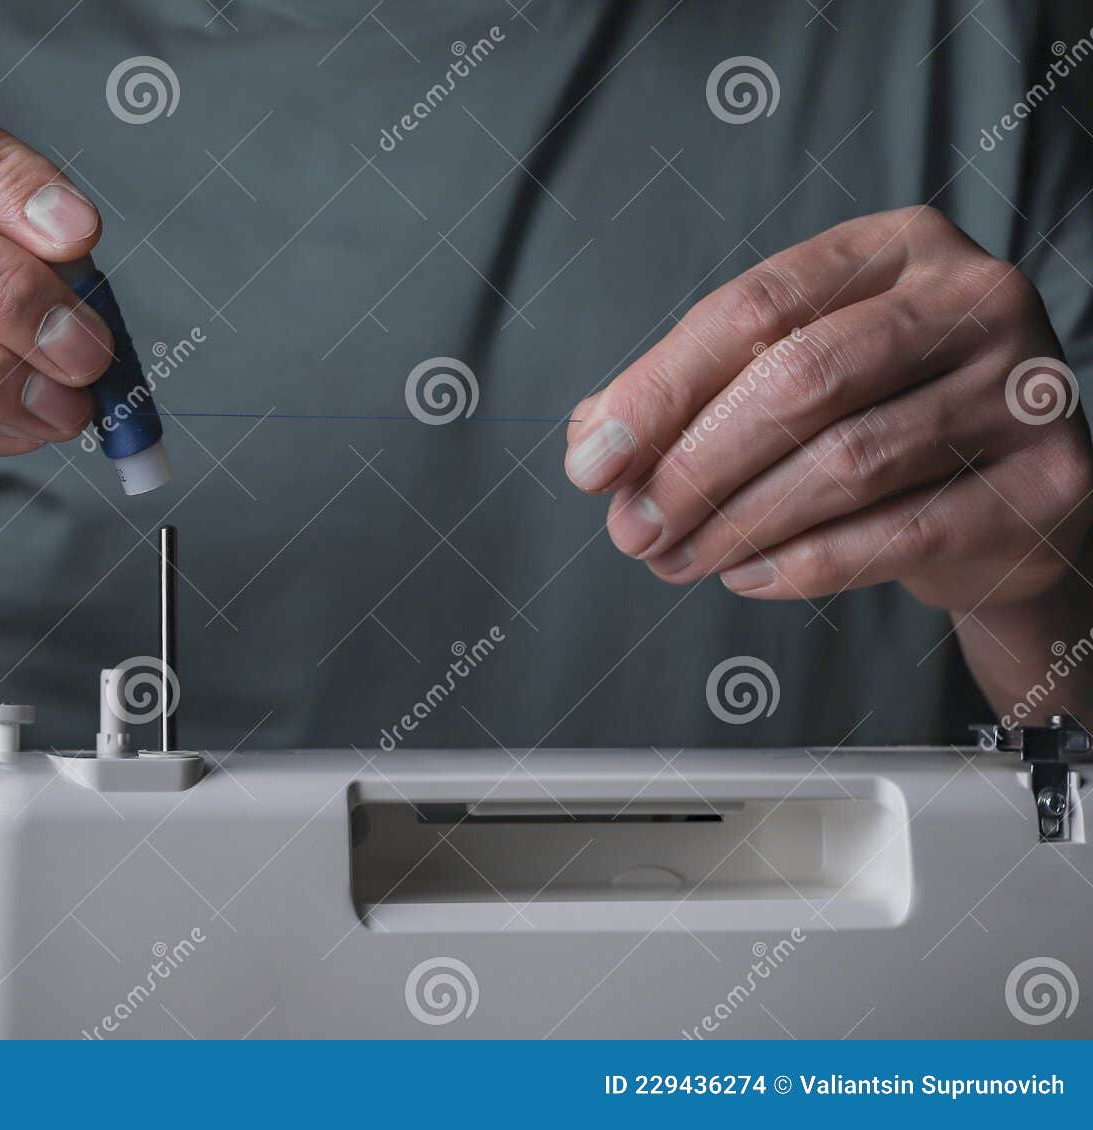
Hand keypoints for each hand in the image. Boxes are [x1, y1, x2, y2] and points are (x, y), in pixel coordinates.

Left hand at [565, 206, 1092, 610]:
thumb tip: (592, 440)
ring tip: (674, 560)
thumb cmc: (876, 414)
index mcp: (897, 246)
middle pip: (801, 378)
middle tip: (631, 530)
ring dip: (737, 525)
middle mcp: (975, 296)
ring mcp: (1026, 387)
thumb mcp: (784, 374)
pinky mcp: (1049, 482)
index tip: (592, 464)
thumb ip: (690, 393)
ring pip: (848, 461)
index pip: (755, 306)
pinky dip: (803, 565)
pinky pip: (899, 533)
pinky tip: (746, 576)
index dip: (660, 389)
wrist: (1005, 495)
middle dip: (694, 466)